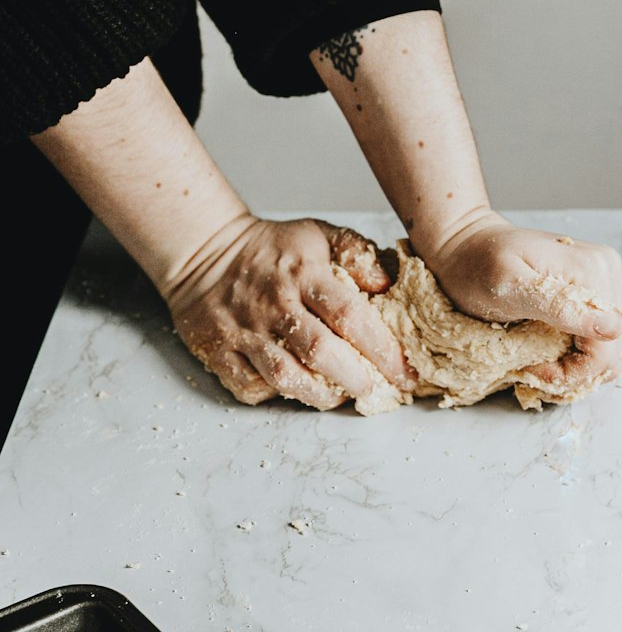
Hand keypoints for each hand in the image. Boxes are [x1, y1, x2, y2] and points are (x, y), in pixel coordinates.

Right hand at [164, 217, 416, 408]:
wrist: (205, 251)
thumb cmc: (273, 248)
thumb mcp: (318, 234)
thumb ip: (357, 253)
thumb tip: (387, 283)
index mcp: (304, 273)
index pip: (348, 314)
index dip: (382, 348)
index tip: (405, 371)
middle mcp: (275, 304)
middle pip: (320, 351)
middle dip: (356, 378)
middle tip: (376, 390)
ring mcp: (244, 330)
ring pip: (285, 376)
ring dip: (321, 395)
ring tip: (342, 396)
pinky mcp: (218, 350)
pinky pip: (250, 387)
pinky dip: (276, 396)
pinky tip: (296, 389)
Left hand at [423, 210, 621, 392]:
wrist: (467, 245)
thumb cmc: (478, 265)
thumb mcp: (509, 285)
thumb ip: (559, 305)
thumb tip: (613, 328)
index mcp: (592, 271)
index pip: (608, 346)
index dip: (573, 370)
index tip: (533, 368)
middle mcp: (606, 274)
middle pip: (614, 351)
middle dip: (575, 372)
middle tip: (534, 368)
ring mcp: (603, 283)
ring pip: (610, 350)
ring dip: (577, 368)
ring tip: (540, 363)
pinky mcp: (594, 295)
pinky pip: (600, 341)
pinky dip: (577, 358)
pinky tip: (548, 352)